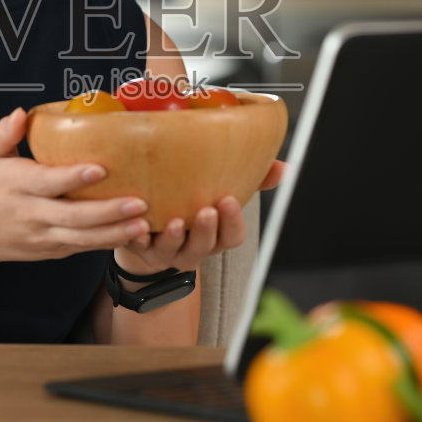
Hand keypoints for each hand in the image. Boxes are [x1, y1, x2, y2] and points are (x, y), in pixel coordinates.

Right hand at [0, 109, 150, 267]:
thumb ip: (4, 133)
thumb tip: (22, 113)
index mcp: (16, 186)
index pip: (48, 183)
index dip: (73, 177)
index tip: (100, 168)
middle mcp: (31, 214)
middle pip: (72, 216)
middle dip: (107, 211)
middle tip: (139, 202)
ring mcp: (42, 236)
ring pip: (82, 238)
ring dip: (115, 233)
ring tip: (144, 224)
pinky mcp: (51, 250)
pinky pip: (82, 247)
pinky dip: (107, 243)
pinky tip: (134, 236)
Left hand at [113, 157, 283, 276]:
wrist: (149, 227)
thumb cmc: (191, 205)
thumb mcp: (220, 193)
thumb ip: (251, 180)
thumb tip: (284, 168)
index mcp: (216, 236)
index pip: (232, 237)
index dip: (232, 222)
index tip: (228, 200)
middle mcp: (194, 248)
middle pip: (206, 246)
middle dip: (207, 230)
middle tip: (206, 210)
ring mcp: (168, 252)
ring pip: (174, 251)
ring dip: (176, 237)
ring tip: (176, 221)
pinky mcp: (141, 249)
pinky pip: (138, 248)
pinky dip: (138, 238)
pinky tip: (138, 227)